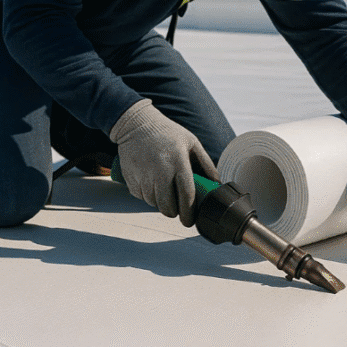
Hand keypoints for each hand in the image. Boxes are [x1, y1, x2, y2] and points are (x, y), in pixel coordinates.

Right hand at [109, 99, 219, 226]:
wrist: (137, 124)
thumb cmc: (167, 133)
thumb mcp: (191, 143)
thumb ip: (206, 164)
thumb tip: (217, 184)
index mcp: (178, 162)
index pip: (186, 196)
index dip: (189, 213)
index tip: (190, 221)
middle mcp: (160, 171)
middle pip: (168, 207)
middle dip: (174, 211)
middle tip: (177, 205)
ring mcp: (143, 175)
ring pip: (154, 204)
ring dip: (160, 201)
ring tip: (163, 186)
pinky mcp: (130, 178)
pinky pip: (141, 197)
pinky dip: (147, 194)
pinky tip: (150, 180)